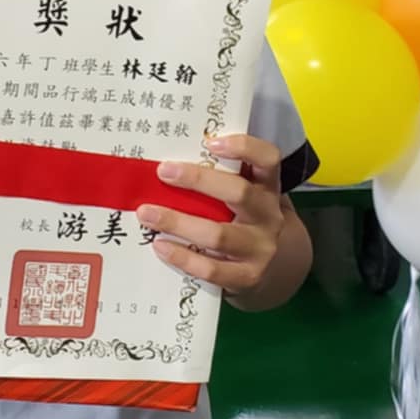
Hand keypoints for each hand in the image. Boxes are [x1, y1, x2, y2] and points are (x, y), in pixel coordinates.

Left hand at [138, 133, 293, 300]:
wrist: (272, 268)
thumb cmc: (242, 220)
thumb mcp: (242, 196)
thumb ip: (218, 179)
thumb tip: (164, 165)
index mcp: (267, 187)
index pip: (268, 158)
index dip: (244, 147)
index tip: (210, 142)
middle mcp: (268, 215)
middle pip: (239, 192)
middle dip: (199, 180)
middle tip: (163, 172)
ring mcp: (261, 248)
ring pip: (219, 234)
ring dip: (178, 222)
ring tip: (147, 214)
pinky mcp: (248, 277)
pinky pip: (212, 269)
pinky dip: (183, 258)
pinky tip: (160, 246)